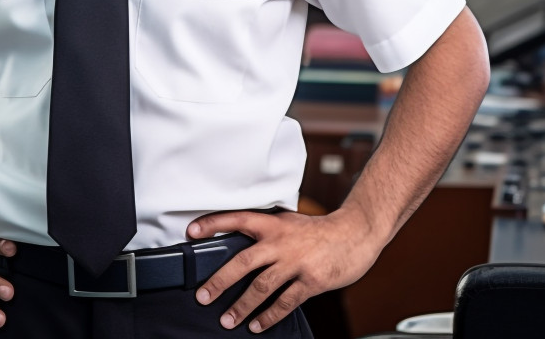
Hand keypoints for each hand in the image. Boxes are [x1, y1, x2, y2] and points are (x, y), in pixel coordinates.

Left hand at [187, 206, 380, 332]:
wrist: (353, 235)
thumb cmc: (317, 230)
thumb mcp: (287, 222)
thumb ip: (265, 231)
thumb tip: (237, 242)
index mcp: (272, 223)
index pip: (236, 219)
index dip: (212, 224)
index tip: (191, 232)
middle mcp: (280, 242)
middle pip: (242, 262)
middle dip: (220, 282)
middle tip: (203, 296)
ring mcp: (295, 263)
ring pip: (261, 287)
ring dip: (242, 306)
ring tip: (226, 320)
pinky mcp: (310, 281)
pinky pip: (285, 302)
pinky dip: (269, 316)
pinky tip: (257, 326)